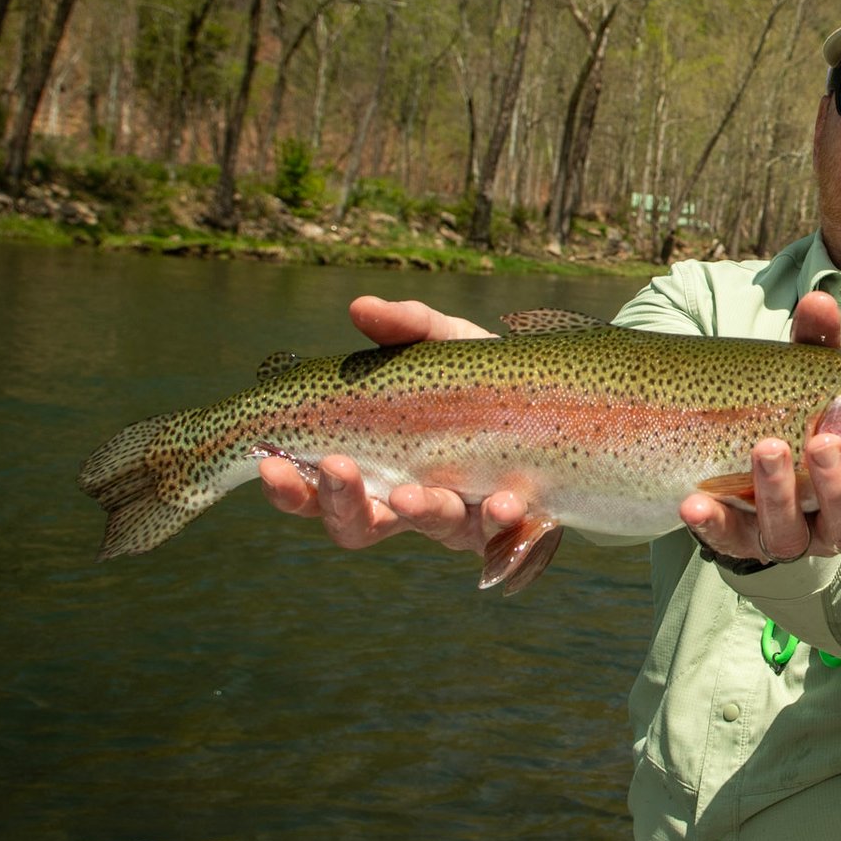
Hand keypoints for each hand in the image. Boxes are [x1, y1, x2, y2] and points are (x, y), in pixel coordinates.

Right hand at [257, 295, 518, 552]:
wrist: (570, 398)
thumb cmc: (488, 376)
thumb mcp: (449, 343)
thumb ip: (408, 327)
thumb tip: (359, 308)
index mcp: (379, 461)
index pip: (319, 487)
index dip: (290, 485)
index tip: (270, 460)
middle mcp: (413, 497)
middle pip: (358, 524)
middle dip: (340, 502)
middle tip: (338, 469)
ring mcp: (463, 514)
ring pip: (430, 529)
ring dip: (419, 512)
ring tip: (412, 494)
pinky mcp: (513, 522)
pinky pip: (503, 533)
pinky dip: (500, 520)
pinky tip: (505, 502)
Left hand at [678, 291, 840, 562]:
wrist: (741, 443)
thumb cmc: (801, 409)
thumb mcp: (813, 376)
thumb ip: (820, 345)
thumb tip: (819, 302)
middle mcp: (836, 521)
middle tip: (824, 443)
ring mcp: (788, 531)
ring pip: (792, 536)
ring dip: (779, 494)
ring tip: (766, 446)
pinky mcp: (739, 537)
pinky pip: (727, 540)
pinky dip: (714, 523)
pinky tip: (695, 501)